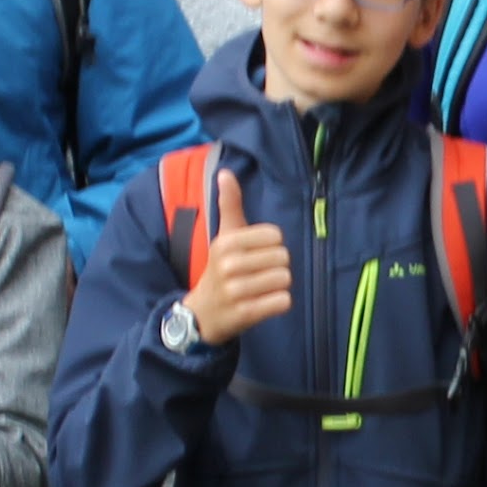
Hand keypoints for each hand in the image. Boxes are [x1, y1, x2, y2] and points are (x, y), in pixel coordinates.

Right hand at [186, 169, 293, 344]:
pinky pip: (282, 302)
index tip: (258, 254)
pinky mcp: (245, 314)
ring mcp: (236, 291)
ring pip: (285, 279)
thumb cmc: (220, 269)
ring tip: (262, 289)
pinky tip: (264, 303)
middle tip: (259, 274)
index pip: (275, 236)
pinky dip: (279, 303)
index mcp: (226, 242)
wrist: (201, 314)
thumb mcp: (223, 236)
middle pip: (283, 258)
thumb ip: (229, 205)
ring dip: (279, 285)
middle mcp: (228, 265)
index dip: (273, 246)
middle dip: (278, 267)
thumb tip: (225, 172)